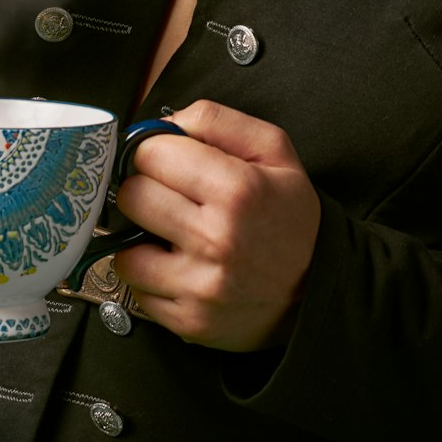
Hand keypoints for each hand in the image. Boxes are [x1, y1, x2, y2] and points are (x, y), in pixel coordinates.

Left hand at [113, 99, 321, 351]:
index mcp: (236, 188)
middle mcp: (216, 238)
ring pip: (124, 250)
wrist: (317, 287)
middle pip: (131, 197)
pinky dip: (151, 277)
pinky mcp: (190, 321)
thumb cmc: (290, 213)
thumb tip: (162, 123)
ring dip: (141, 239)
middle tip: (167, 195)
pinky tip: (178, 266)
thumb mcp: (273, 148)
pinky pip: (138, 290)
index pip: (150, 154)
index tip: (167, 160)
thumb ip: (216, 120)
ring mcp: (201, 285)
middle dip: (144, 189)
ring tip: (169, 233)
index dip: (154, 151)